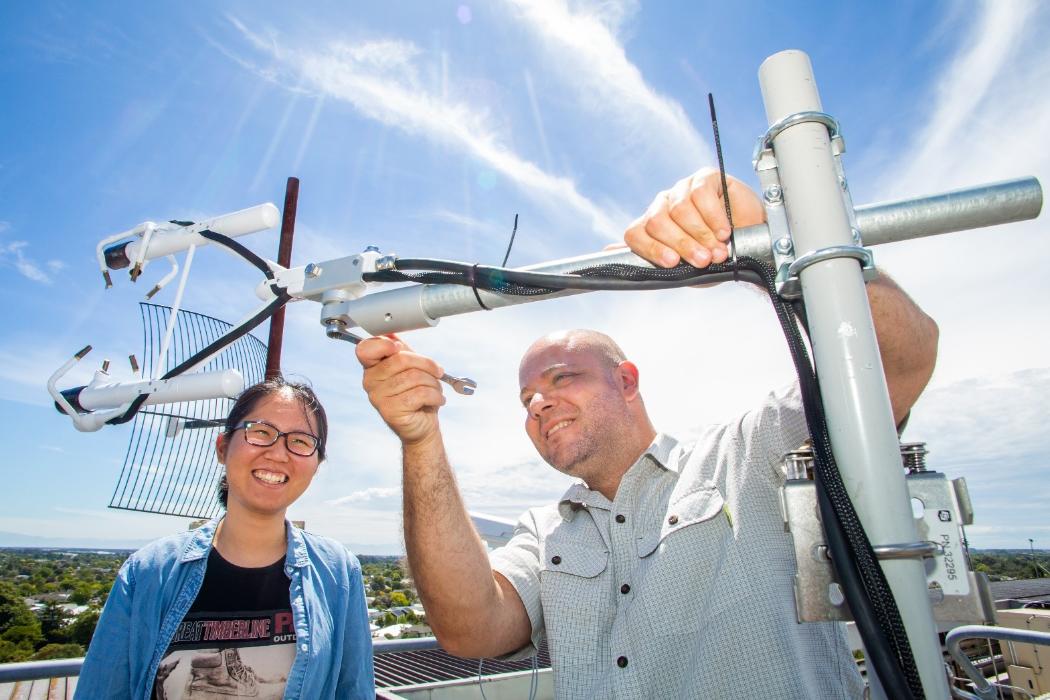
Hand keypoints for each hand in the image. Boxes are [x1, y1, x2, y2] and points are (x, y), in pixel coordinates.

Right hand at [356, 336, 445, 445]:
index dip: (382, 344)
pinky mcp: (390, 411)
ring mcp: (378, 397)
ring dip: (433, 382)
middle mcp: (370, 382)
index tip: (399, 347)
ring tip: (436, 389)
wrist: (422, 424)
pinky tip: (437, 399)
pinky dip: (435, 395)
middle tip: (438, 372)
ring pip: (413, 376)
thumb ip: (402, 351)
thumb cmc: (417, 394)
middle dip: (426, 364)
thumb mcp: (410, 368)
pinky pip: (419, 393)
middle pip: (400, 359)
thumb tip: (392, 334)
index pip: (364, 349)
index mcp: (372, 367)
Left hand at [624, 167, 765, 267]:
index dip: (652, 249)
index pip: (635, 233)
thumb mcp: (685, 269)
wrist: (751, 244)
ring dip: (701, 234)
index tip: (674, 263)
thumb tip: (608, 250)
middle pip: (656, 221)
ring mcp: (681, 189)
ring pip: (679, 209)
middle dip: (682, 244)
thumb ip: (650, 262)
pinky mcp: (703, 178)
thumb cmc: (715, 256)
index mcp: (651, 228)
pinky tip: (724, 230)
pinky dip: (713, 217)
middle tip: (704, 260)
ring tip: (718, 249)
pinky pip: (700, 195)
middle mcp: (662, 206)